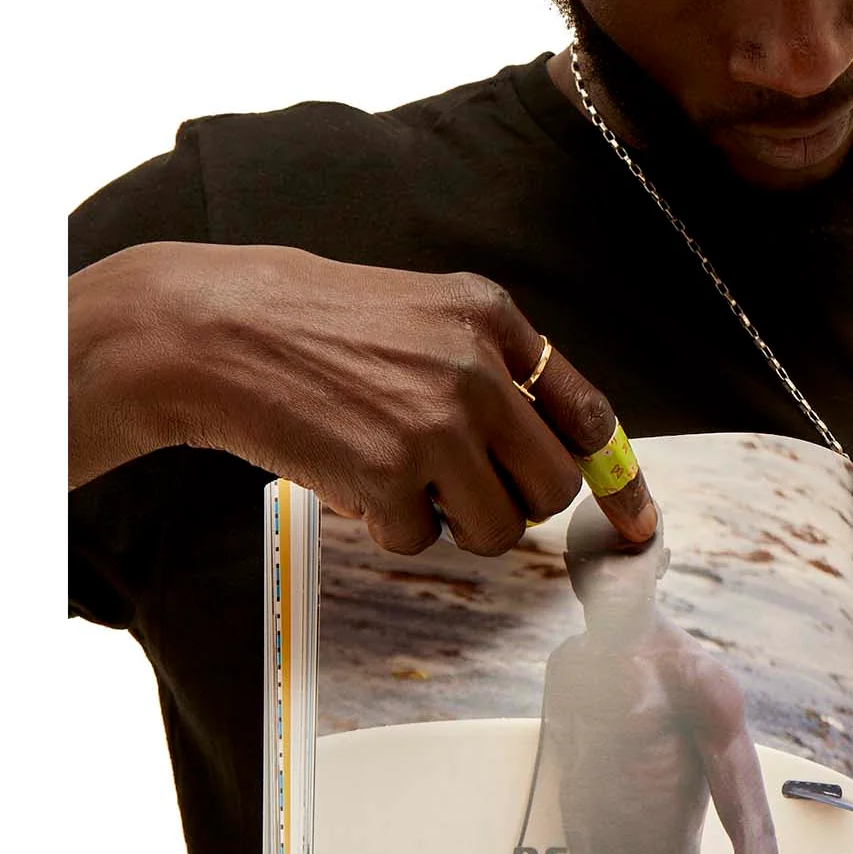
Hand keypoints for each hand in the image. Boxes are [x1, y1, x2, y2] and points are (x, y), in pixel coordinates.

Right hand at [68, 241, 656, 548]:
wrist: (210, 331)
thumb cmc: (311, 325)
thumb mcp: (418, 313)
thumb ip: (490, 367)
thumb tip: (558, 449)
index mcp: (491, 318)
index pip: (587, 414)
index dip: (621, 482)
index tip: (641, 526)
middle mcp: (478, 367)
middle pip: (552, 488)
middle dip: (512, 505)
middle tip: (458, 490)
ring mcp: (437, 423)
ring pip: (497, 528)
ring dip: (450, 522)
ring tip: (393, 475)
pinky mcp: (391, 473)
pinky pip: (420, 540)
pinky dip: (385, 525)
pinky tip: (348, 476)